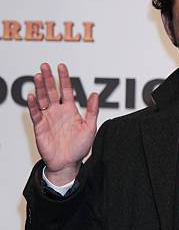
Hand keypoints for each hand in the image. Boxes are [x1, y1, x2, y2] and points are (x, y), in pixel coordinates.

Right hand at [27, 63, 98, 184]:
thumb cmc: (79, 147)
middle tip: (44, 66)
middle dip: (48, 78)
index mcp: (70, 110)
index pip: (66, 90)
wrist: (68, 163)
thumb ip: (92, 111)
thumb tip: (95, 94)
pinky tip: (32, 96)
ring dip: (40, 88)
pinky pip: (35, 114)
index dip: (64, 78)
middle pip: (51, 91)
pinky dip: (33, 105)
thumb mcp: (90, 127)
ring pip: (42, 99)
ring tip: (38, 75)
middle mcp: (57, 111)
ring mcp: (48, 118)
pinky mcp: (40, 127)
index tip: (61, 66)